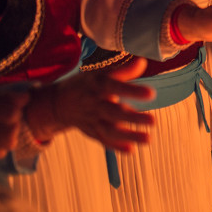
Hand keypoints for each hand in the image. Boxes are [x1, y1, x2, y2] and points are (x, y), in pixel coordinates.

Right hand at [27, 59, 155, 152]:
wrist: (58, 103)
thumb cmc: (87, 84)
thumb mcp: (101, 73)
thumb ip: (124, 71)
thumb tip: (143, 61)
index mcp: (97, 86)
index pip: (115, 87)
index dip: (132, 91)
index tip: (151, 94)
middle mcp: (94, 104)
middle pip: (113, 113)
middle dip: (133, 118)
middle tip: (153, 121)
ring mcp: (92, 120)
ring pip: (110, 130)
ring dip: (129, 136)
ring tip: (148, 139)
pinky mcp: (91, 132)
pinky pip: (103, 140)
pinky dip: (116, 146)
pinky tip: (131, 150)